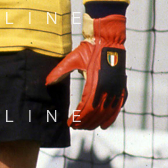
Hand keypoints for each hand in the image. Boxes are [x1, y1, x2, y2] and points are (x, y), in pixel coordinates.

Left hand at [45, 13, 126, 129]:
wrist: (108, 39)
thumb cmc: (89, 49)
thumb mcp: (72, 59)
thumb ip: (59, 72)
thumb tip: (47, 83)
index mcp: (94, 82)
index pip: (85, 108)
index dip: (77, 118)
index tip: (69, 124)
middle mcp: (107, 88)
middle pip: (95, 113)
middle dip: (85, 123)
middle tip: (76, 128)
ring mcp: (115, 88)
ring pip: (106, 112)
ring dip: (96, 122)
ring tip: (86, 128)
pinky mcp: (121, 87)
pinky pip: (117, 107)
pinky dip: (111, 117)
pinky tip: (104, 125)